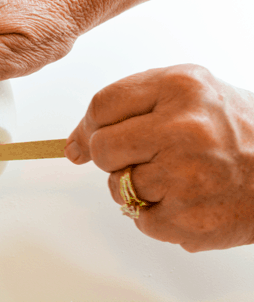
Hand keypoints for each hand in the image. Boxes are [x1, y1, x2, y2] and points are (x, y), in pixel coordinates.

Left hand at [65, 64, 253, 251]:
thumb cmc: (234, 129)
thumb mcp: (188, 93)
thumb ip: (128, 106)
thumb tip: (73, 145)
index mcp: (181, 88)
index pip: (102, 105)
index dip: (89, 124)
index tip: (88, 137)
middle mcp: (184, 129)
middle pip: (101, 148)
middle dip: (111, 156)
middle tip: (141, 156)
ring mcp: (186, 177)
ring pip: (117, 186)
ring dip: (135, 186)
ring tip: (174, 177)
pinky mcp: (189, 219)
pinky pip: (138, 219)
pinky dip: (154, 214)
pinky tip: (185, 199)